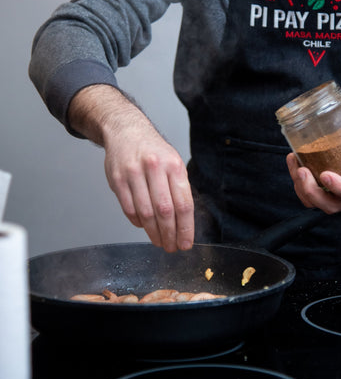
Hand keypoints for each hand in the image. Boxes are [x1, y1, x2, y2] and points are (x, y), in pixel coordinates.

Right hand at [68, 85, 194, 251]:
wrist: (126, 131)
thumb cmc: (154, 152)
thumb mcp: (174, 163)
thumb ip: (179, 189)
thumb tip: (185, 223)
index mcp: (174, 166)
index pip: (183, 204)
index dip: (186, 228)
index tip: (186, 243)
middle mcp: (155, 168)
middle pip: (165, 211)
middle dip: (170, 234)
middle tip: (172, 247)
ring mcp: (134, 173)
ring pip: (146, 213)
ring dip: (153, 233)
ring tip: (160, 242)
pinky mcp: (117, 180)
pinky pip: (129, 209)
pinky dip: (138, 222)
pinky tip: (144, 226)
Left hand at [286, 97, 340, 213]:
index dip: (340, 188)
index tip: (325, 175)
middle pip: (330, 205)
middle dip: (312, 191)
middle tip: (302, 170)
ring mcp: (337, 196)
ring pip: (315, 202)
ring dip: (301, 187)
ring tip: (295, 162)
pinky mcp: (326, 192)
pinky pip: (308, 195)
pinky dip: (297, 182)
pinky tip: (294, 160)